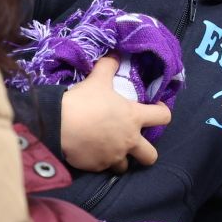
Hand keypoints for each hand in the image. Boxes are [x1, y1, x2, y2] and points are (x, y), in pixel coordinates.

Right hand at [61, 56, 171, 173]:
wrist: (57, 125)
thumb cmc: (83, 101)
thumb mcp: (97, 79)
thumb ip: (108, 66)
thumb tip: (115, 54)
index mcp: (134, 118)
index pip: (164, 117)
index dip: (163, 112)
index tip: (155, 108)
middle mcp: (129, 141)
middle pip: (151, 156)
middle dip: (146, 152)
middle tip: (135, 142)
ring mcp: (113, 157)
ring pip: (125, 166)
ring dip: (121, 159)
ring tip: (111, 149)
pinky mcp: (96, 167)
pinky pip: (102, 168)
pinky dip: (99, 162)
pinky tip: (90, 152)